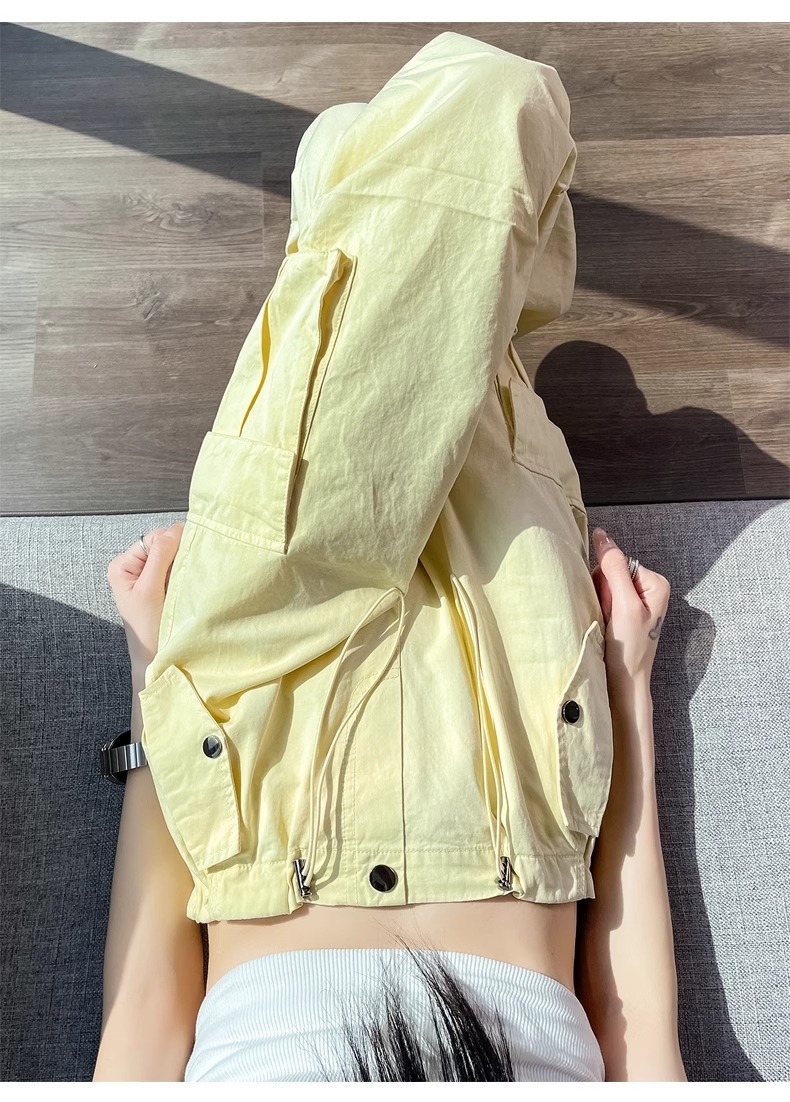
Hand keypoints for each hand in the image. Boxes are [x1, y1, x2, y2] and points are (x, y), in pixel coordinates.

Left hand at [106, 524, 184, 672]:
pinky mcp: (162, 585)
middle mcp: (134, 567)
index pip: (152, 538)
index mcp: (122, 565)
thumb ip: (159, 558)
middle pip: (163, 544)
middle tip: (184, 574)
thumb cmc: (148, 630)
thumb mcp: (150, 590)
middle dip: (178, 555)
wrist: (155, 657)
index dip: (171, 544)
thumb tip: (174, 530)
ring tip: (183, 583)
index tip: (183, 560)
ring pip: (173, 556)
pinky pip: (177, 568)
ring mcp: (149, 576)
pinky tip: (185, 585)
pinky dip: (185, 573)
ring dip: (183, 565)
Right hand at [590, 526, 669, 690]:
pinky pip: (602, 599)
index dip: (607, 582)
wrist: (624, 682)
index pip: (618, 562)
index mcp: (655, 582)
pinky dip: (599, 611)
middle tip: (611, 618)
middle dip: (603, 593)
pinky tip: (606, 625)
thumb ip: (614, 568)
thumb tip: (602, 536)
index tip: (613, 606)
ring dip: (600, 603)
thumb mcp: (624, 605)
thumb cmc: (629, 648)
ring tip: (609, 624)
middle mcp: (647, 588)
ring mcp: (636, 600)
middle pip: (611, 572)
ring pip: (603, 586)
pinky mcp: (624, 611)